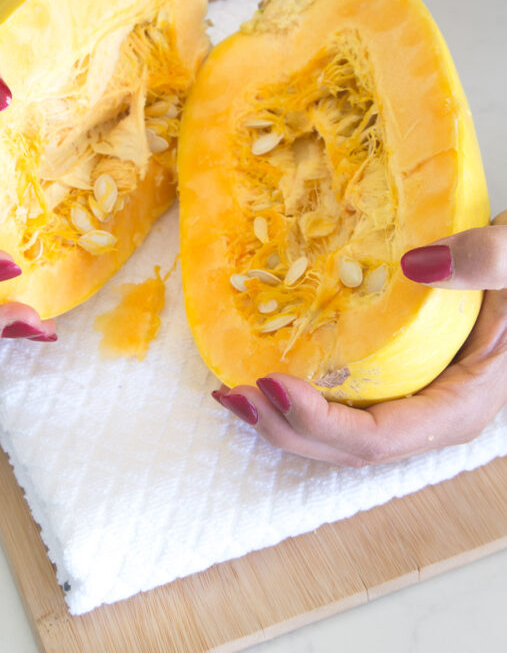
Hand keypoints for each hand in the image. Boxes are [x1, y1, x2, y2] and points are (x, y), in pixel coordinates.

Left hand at [212, 212, 506, 465]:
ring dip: (281, 421)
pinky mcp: (396, 386)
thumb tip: (417, 264)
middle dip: (283, 427)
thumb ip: (485, 262)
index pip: (375, 438)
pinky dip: (297, 399)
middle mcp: (430, 419)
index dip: (319, 420)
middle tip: (231, 391)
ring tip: (230, 393)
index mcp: (458, 408)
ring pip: (337, 436)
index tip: (271, 383)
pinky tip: (262, 375)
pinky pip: (342, 407)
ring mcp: (412, 407)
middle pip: (344, 448)